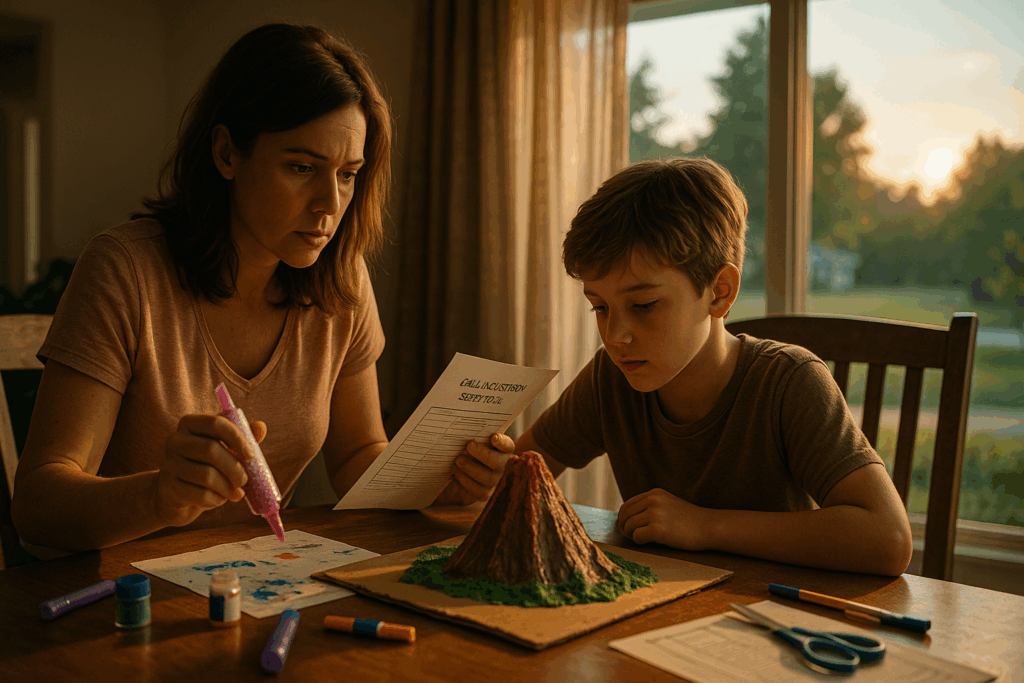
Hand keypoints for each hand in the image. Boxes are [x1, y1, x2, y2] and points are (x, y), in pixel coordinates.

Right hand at [153, 415, 267, 526]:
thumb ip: (244, 438)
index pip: (216, 423)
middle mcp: (174, 440)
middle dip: (234, 468)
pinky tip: (219, 499)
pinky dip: (216, 499)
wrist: (177, 496)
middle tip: (245, 480)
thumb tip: (260, 426)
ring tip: (236, 493)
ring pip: (206, 475)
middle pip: (210, 449)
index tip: (251, 456)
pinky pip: (199, 494)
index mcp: (189, 424)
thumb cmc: (207, 466)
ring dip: (228, 487)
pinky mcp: (168, 487)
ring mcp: (167, 464)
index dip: (237, 439)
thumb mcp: (226, 450)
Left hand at [432, 433, 514, 505]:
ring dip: (472, 468)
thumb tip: (463, 428)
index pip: (507, 446)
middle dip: (484, 454)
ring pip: (489, 478)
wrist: (455, 470)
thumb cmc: (465, 451)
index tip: (493, 437)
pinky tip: (456, 474)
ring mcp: (494, 481)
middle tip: (469, 445)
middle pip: (499, 463)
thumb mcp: (468, 442)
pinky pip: (479, 491)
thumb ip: (471, 436)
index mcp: (502, 450)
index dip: (502, 442)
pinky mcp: (484, 493)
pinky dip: (467, 482)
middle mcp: (501, 466)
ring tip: (458, 460)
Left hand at [617, 488, 710, 549]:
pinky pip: (637, 537)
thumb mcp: (668, 504)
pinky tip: (650, 542)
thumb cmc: (689, 520)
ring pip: (629, 526)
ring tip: (643, 538)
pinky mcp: (658, 530)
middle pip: (625, 515)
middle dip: (624, 527)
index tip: (626, 527)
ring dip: (632, 535)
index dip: (623, 517)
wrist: (709, 527)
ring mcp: (655, 514)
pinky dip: (639, 541)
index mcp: (654, 493)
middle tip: (630, 536)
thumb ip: (650, 507)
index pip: (627, 504)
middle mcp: (653, 501)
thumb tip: (627, 519)